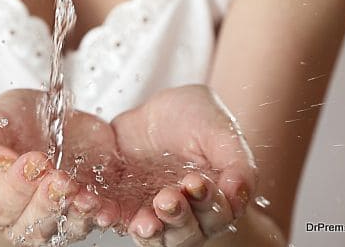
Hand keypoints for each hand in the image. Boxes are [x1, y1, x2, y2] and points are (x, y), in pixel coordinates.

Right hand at [0, 89, 121, 245]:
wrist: (47, 120)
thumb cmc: (12, 126)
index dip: (13, 188)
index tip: (30, 162)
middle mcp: (19, 219)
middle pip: (30, 227)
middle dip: (45, 203)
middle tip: (58, 178)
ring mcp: (55, 218)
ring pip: (64, 230)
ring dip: (75, 213)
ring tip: (82, 194)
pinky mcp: (84, 211)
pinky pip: (94, 220)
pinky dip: (101, 214)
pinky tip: (104, 205)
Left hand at [111, 85, 256, 246]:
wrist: (154, 111)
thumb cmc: (195, 119)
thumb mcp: (218, 129)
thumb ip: (236, 160)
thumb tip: (240, 192)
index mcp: (215, 199)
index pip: (217, 214)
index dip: (208, 203)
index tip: (196, 183)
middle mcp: (186, 214)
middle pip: (185, 233)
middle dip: (177, 219)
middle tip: (167, 199)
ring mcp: (151, 211)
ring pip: (152, 234)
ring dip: (146, 229)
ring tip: (142, 222)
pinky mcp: (122, 204)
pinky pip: (114, 217)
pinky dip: (108, 216)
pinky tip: (104, 211)